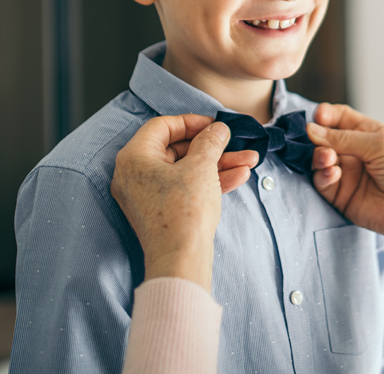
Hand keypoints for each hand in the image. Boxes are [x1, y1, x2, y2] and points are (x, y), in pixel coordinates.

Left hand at [111, 115, 259, 289]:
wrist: (180, 260)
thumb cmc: (184, 212)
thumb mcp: (201, 166)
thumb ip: (210, 141)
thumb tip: (217, 130)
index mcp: (134, 157)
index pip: (162, 126)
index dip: (192, 122)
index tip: (215, 125)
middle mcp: (134, 175)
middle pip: (178, 150)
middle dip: (213, 147)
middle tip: (237, 145)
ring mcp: (146, 196)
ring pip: (186, 170)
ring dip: (218, 164)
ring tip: (249, 162)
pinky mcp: (160, 212)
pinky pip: (185, 188)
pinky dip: (209, 182)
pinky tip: (239, 177)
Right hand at [309, 104, 383, 254]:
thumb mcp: (379, 144)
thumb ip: (344, 137)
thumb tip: (311, 130)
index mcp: (368, 134)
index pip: (339, 118)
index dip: (326, 116)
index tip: (317, 117)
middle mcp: (355, 152)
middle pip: (324, 139)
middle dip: (318, 138)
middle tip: (315, 140)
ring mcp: (347, 174)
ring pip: (319, 160)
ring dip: (319, 157)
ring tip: (328, 159)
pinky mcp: (341, 196)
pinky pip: (322, 182)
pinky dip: (323, 176)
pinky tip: (333, 173)